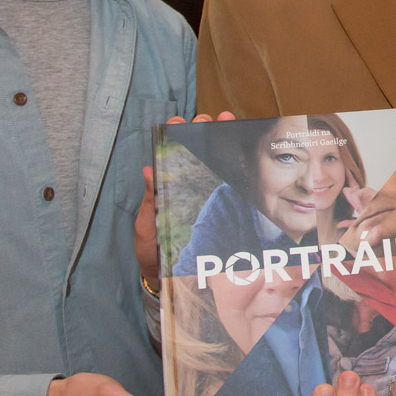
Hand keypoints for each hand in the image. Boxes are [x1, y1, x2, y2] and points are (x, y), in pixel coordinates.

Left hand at [136, 111, 235, 291]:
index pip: (170, 154)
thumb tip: (148, 170)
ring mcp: (202, 195)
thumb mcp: (147, 225)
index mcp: (164, 186)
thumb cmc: (152, 251)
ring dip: (222, 139)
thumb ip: (149, 200)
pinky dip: (238, 167)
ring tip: (230, 122)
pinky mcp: (219, 208)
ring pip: (215, 161)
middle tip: (213, 117)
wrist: (168, 278)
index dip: (174, 134)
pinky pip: (228, 184)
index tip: (179, 121)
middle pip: (196, 150)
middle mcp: (185, 186)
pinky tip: (247, 154)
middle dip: (204, 129)